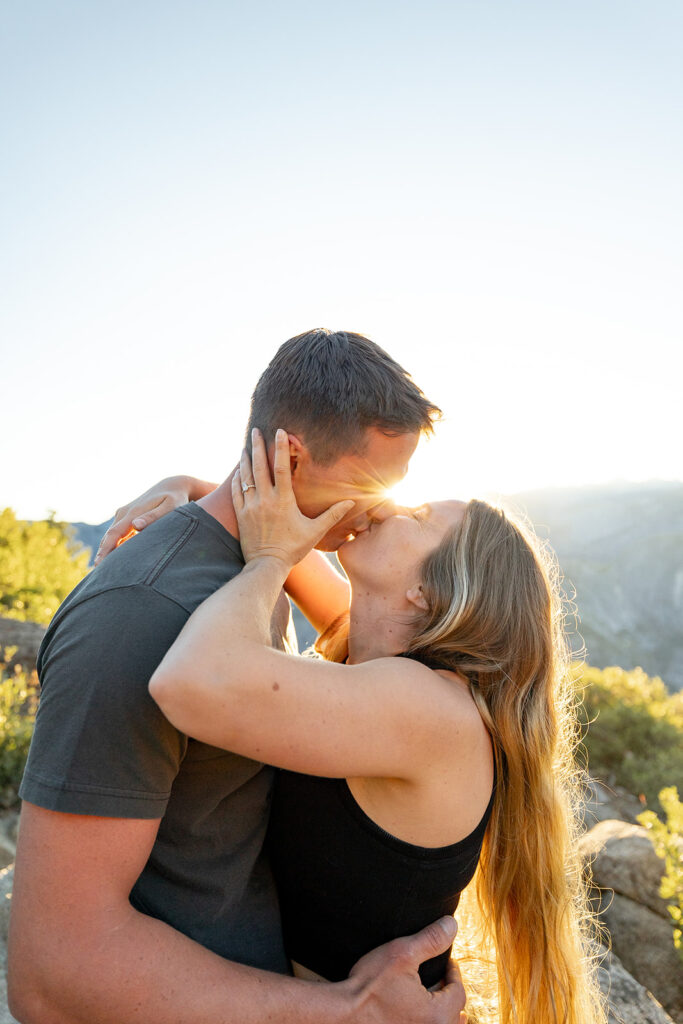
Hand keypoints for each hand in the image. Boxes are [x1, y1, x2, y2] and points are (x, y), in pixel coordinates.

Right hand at [94, 476, 198, 564]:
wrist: (173, 485)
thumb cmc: (175, 499)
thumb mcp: (169, 507)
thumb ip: (153, 517)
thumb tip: (135, 525)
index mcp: (132, 512)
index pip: (114, 534)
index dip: (106, 550)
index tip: (99, 565)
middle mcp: (124, 513)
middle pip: (109, 536)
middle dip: (102, 554)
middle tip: (97, 573)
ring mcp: (125, 514)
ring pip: (112, 535)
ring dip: (106, 550)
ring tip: (103, 571)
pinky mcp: (129, 517)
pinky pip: (118, 533)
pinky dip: (114, 545)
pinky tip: (114, 559)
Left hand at [232, 429, 353, 569]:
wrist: (267, 566)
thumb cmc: (293, 549)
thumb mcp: (315, 531)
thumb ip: (332, 514)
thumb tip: (351, 502)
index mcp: (283, 500)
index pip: (281, 467)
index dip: (280, 447)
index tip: (280, 431)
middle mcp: (265, 499)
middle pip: (260, 466)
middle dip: (258, 446)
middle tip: (256, 430)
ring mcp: (250, 507)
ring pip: (246, 477)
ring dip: (245, 460)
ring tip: (245, 447)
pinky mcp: (241, 516)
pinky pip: (236, 493)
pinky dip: (237, 481)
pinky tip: (238, 473)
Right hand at [345, 916, 467, 1022]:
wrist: (342, 1014)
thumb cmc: (369, 986)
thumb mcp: (401, 954)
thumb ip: (430, 940)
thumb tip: (452, 924)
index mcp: (437, 1016)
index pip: (458, 992)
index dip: (454, 973)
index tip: (447, 961)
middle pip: (453, 1012)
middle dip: (449, 992)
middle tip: (440, 976)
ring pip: (442, 1023)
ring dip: (441, 1010)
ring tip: (431, 995)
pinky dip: (427, 1019)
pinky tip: (416, 1010)